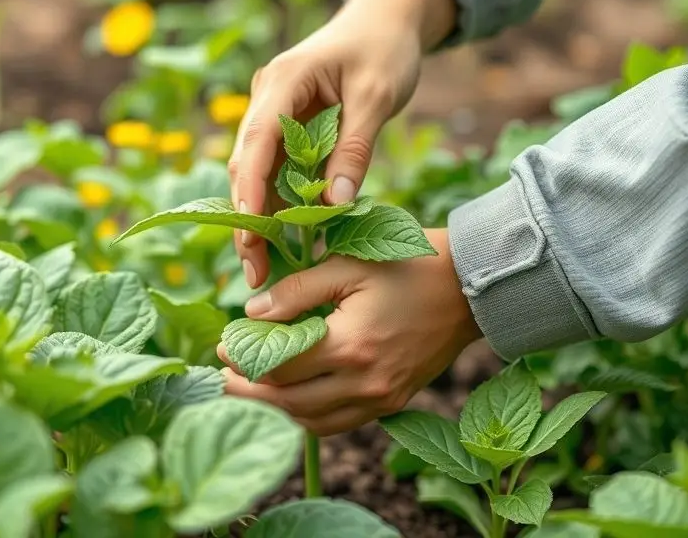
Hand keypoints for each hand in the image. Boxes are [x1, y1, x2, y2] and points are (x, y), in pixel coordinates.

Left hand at [217, 229, 481, 435]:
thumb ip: (296, 290)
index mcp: (351, 345)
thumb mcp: (347, 265)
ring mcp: (380, 399)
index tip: (222, 344)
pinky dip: (308, 416)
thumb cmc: (406, 266)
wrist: (466, 288)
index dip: (244, 358)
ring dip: (275, 411)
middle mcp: (365, 382)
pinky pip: (339, 423)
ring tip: (249, 390)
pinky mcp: (392, 403)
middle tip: (223, 377)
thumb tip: (252, 313)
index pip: (281, 366)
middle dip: (249, 393)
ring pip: (312, 423)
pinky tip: (292, 399)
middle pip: (290, 404)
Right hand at [229, 0, 456, 288]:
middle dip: (248, 217)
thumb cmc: (384, 49)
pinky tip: (285, 239)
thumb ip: (354, 148)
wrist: (385, 19)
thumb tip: (335, 204)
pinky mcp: (286, 127)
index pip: (257, 140)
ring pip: (256, 172)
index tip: (250, 233)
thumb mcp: (377, 97)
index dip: (250, 189)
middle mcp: (268, 96)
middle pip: (246, 162)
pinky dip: (280, 203)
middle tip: (255, 271)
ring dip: (260, 218)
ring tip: (264, 269)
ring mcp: (274, 111)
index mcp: (284, 80)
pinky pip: (276, 169)